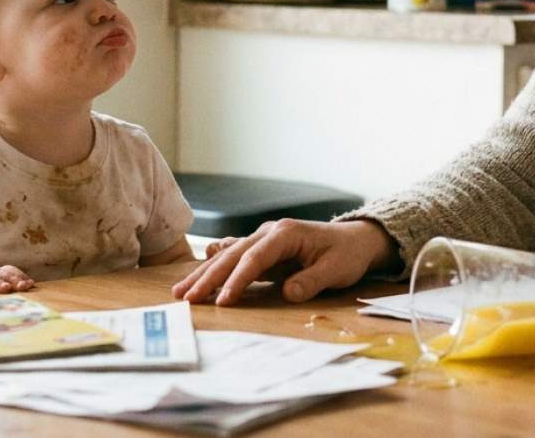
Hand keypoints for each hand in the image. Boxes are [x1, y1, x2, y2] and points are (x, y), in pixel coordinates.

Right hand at [171, 219, 396, 305]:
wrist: (354, 240)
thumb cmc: (346, 254)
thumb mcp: (336, 269)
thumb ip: (311, 281)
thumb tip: (288, 294)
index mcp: (286, 234)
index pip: (255, 258)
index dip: (238, 280)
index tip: (223, 301)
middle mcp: (269, 232)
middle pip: (233, 255)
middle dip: (208, 277)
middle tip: (187, 298)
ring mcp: (263, 239)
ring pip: (228, 255)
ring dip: (204, 272)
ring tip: (180, 291)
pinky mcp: (262, 250)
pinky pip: (234, 256)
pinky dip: (215, 263)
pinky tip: (199, 268)